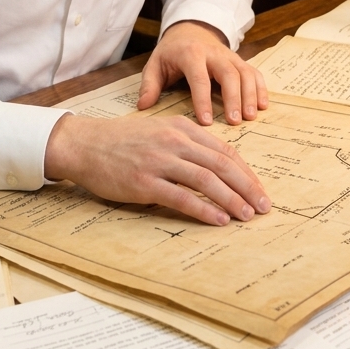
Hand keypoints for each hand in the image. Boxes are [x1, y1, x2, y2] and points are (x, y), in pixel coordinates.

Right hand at [43, 112, 270, 225]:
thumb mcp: (159, 131)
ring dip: (231, 199)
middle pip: (222, 165)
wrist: (85, 144)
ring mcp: (159, 161)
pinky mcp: (144, 182)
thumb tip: (218, 166)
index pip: (224, 150)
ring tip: (247, 215)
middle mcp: (174, 141)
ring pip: (206, 180)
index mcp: (181, 127)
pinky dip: (204, 210)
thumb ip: (187, 144)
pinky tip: (219, 220)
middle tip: (264, 206)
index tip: (258, 188)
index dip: (245, 171)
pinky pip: (182, 197)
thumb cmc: (122, 141)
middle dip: (247, 187)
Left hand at [137, 20, 268, 126]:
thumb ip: (149, 85)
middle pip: (229, 73)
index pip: (199, 78)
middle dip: (234, 98)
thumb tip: (143, 106)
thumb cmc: (171, 53)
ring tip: (251, 117)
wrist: (190, 30)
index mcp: (191, 54)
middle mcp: (214, 53)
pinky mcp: (240, 60)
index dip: (203, 100)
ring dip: (250, 95)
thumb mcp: (155, 64)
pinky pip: (254, 72)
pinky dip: (261, 88)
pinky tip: (264, 106)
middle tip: (235, 122)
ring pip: (245, 73)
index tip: (207, 122)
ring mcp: (230, 56)